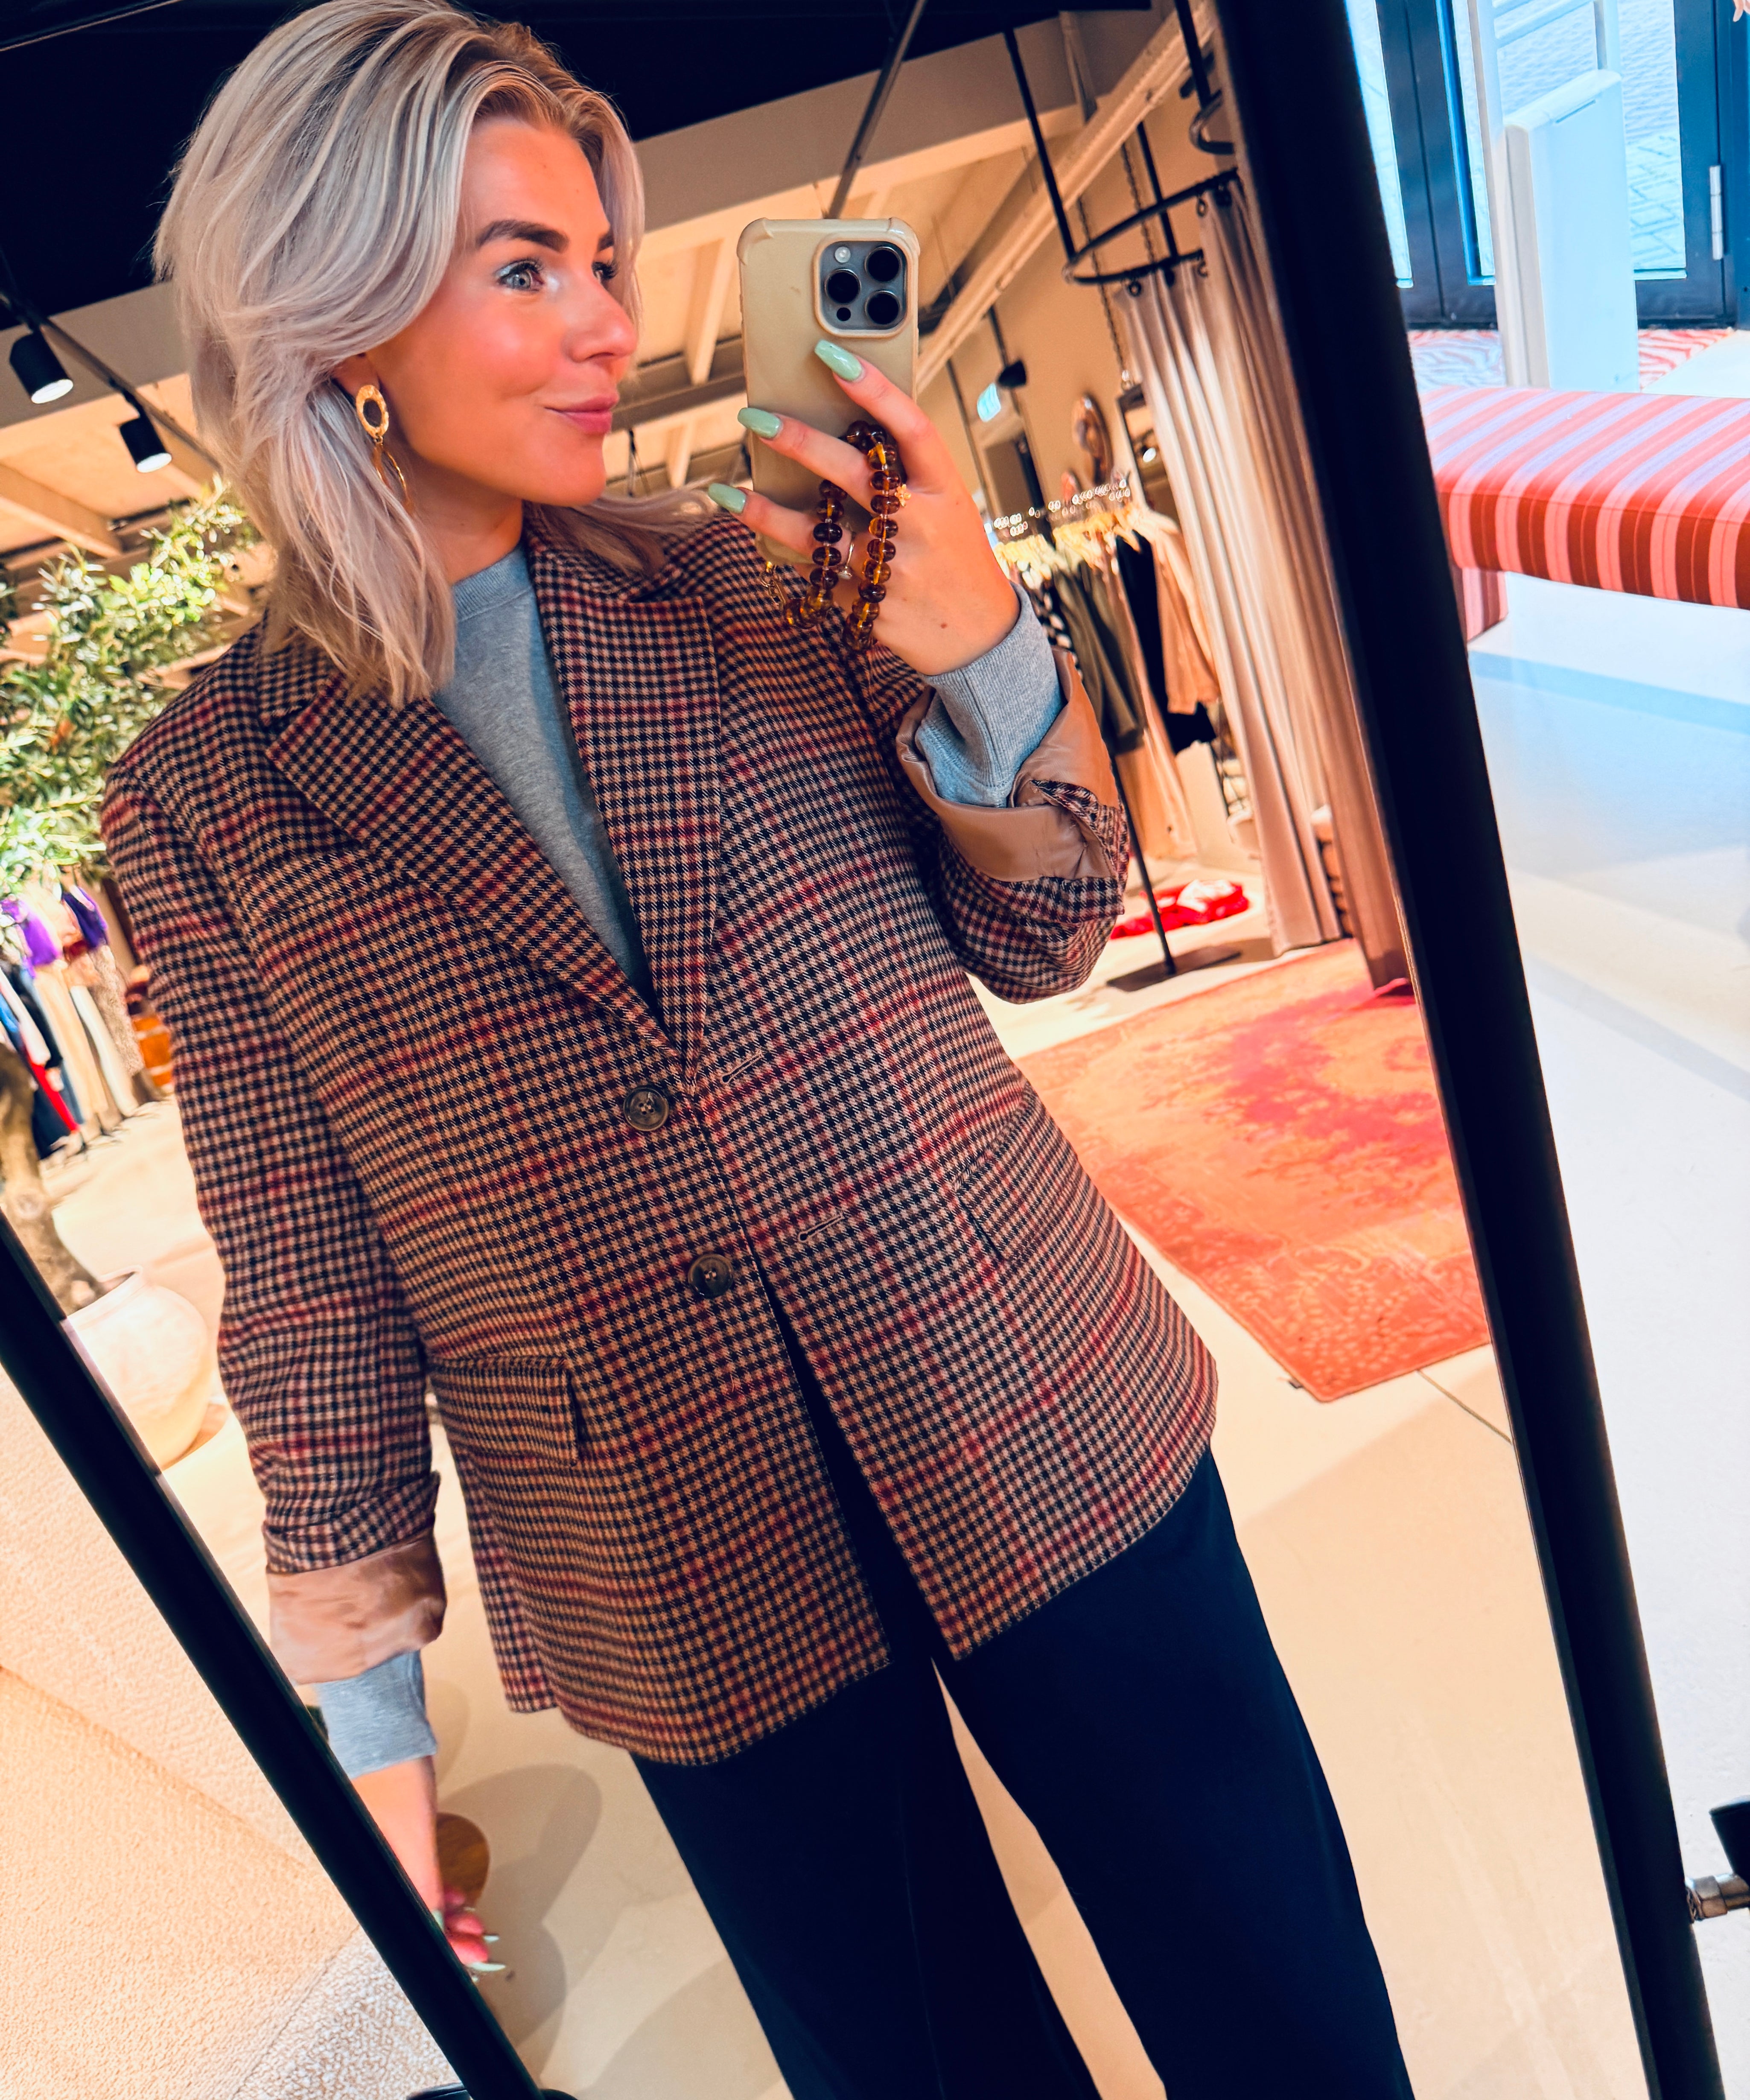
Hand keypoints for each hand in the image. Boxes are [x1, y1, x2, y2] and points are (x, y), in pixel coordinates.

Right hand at [352, 1755, 500, 1970]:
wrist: (391, 1732)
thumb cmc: (394, 1776)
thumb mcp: (413, 1836)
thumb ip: (423, 1883)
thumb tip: (436, 1924)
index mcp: (374, 1876)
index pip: (409, 1926)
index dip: (440, 1948)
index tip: (468, 1960)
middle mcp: (379, 1868)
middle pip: (416, 1916)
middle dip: (450, 1934)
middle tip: (479, 1945)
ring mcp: (390, 1852)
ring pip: (422, 1897)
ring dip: (448, 1913)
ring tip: (473, 1921)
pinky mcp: (402, 1836)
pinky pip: (423, 1875)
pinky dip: (442, 1887)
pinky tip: (458, 1892)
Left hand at [715, 343, 1018, 677]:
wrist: (981, 637)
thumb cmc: (958, 558)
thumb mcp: (949, 507)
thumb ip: (907, 475)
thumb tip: (842, 431)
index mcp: (946, 489)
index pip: (910, 427)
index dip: (872, 389)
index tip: (831, 356)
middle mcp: (921, 525)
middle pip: (852, 473)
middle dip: (799, 441)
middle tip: (756, 418)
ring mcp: (894, 569)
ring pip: (819, 534)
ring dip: (767, 512)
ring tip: (727, 492)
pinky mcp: (870, 605)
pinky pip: (819, 575)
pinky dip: (792, 557)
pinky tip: (763, 538)